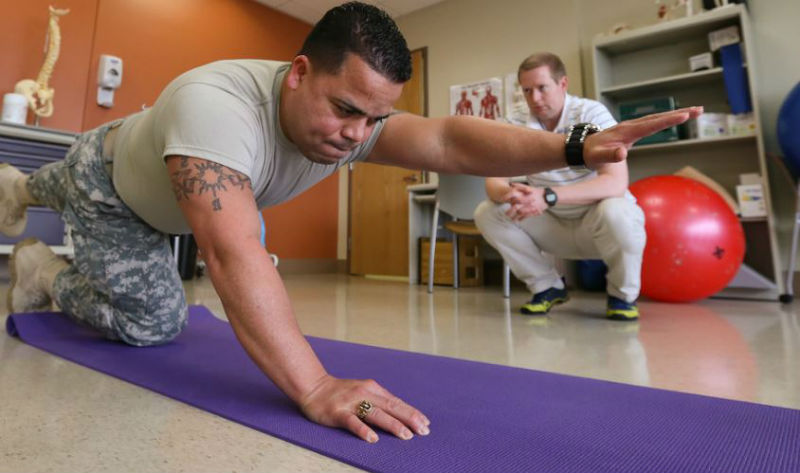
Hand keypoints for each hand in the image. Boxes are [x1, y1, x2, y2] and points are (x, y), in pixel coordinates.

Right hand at [299, 374, 430, 442]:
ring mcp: (351, 403)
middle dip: (409, 419)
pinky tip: (373, 438)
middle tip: (423, 431)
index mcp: (373, 388)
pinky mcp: (337, 412)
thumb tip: (401, 413)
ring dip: (392, 425)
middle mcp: (364, 393)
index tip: (426, 423)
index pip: (396, 402)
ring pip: (375, 414)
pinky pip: (352, 422)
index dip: (412, 413)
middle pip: (391, 407)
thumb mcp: (363, 391)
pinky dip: (363, 430)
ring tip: (406, 435)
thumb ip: (379, 400)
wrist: (313, 387)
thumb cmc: (341, 392)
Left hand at [502, 183, 547, 219]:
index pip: (513, 194)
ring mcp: (529, 206)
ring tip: (511, 219)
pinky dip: (521, 219)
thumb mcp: (528, 187)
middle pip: (515, 206)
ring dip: (514, 217)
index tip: (502, 199)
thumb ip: (519, 186)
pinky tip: (518, 220)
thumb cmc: (537, 192)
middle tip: (506, 214)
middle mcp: (526, 200)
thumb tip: (511, 184)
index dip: (506, 197)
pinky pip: (525, 216)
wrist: (547, 197)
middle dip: (509, 211)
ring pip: (519, 213)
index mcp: (524, 194)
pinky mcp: (533, 211)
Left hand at [583, 106, 702, 167]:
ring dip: (677, 113)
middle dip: (680, 113)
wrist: (581, 148)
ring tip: (696, 111)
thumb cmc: (590, 154)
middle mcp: (631, 126)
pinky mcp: (633, 129)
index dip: (668, 120)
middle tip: (700, 110)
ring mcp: (632, 126)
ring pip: (658, 118)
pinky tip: (677, 118)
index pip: (650, 125)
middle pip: (659, 117)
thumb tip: (623, 153)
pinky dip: (667, 118)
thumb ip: (609, 155)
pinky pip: (653, 122)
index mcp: (626, 132)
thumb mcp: (598, 157)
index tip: (684, 115)